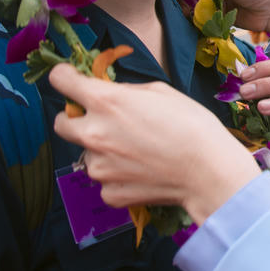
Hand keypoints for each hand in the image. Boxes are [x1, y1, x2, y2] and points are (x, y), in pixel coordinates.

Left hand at [49, 64, 258, 223]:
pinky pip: (105, 180)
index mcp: (106, 101)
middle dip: (76, 118)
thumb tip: (112, 95)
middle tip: (102, 121)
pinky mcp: (109, 193)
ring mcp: (99, 167)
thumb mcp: (161, 91)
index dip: (65, 77)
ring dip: (103, 150)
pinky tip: (142, 171)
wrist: (209, 171)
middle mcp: (94, 134)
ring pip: (87, 154)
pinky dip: (118, 175)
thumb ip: (126, 91)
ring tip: (137, 151)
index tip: (71, 79)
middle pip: (61, 122)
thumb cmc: (192, 126)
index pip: (60, 80)